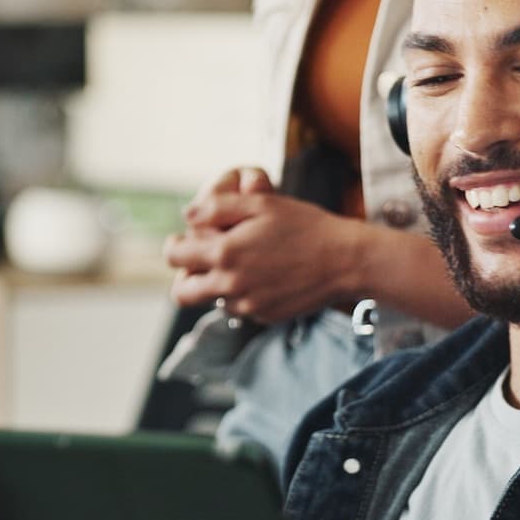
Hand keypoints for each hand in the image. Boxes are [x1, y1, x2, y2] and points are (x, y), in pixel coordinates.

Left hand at [163, 168, 365, 321]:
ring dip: (216, 285)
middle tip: (199, 262)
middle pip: (182, 293)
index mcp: (224, 253)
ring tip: (240, 264)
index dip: (174, 246)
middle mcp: (231, 285)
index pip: (174, 257)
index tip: (183, 240)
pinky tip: (263, 276)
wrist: (345, 260)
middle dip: (185, 276)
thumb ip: (216, 207)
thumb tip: (186, 215)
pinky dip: (242, 294)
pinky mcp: (264, 316)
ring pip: (212, 301)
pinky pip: (240, 309)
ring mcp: (248, 305)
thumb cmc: (305, 226)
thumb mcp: (261, 204)